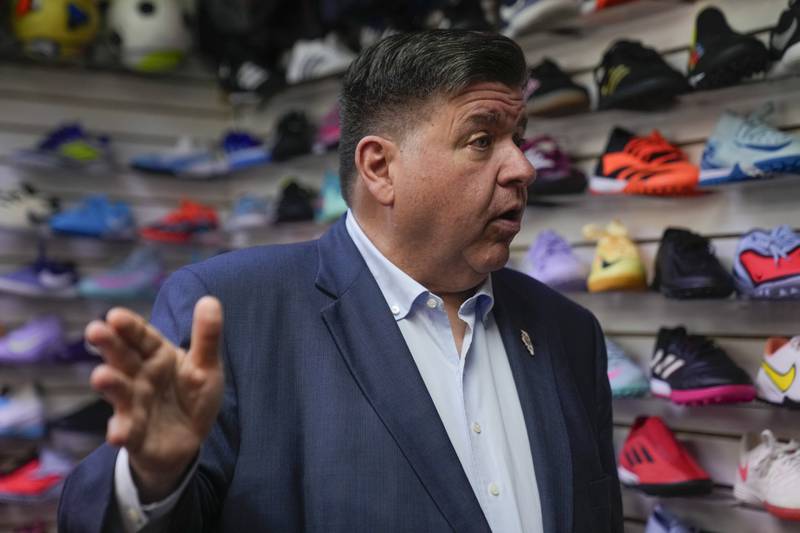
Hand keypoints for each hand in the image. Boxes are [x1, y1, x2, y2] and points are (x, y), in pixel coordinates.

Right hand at [87, 296, 223, 501]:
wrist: (189, 440)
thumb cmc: (192, 396)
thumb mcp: (206, 366)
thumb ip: (207, 337)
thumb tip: (210, 300)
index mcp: (157, 356)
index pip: (142, 337)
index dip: (130, 327)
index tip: (115, 315)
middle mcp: (140, 377)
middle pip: (123, 358)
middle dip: (110, 345)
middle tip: (95, 330)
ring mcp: (134, 405)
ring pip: (120, 392)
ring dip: (111, 385)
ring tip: (101, 377)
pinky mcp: (135, 434)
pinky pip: (127, 432)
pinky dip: (121, 432)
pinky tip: (117, 435)